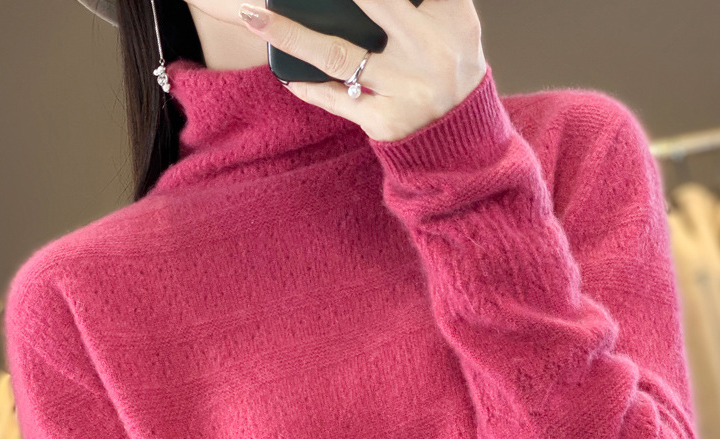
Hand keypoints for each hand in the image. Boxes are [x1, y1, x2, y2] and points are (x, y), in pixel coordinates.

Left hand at [237, 0, 488, 142]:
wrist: (464, 144)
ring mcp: (405, 90)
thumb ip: (424, 2)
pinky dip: (310, 89)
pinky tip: (287, 76)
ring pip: (339, 56)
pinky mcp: (385, 122)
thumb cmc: (452, 71)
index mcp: (451, 18)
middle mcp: (428, 52)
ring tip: (255, 18)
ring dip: (293, 36)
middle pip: (376, 3)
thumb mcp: (455, 25)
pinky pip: (338, 101)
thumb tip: (363, 1)